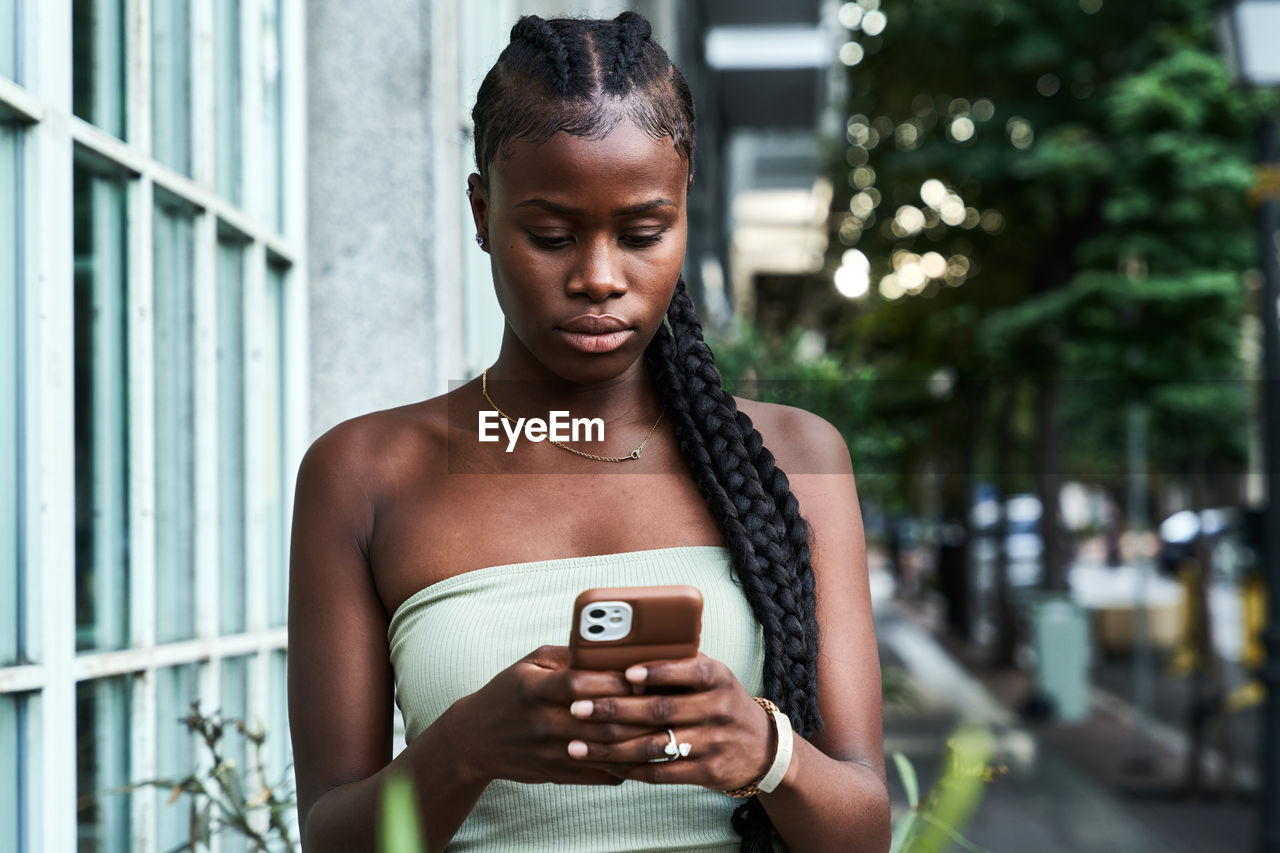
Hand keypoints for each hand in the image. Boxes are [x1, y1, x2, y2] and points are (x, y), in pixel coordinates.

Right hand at [449, 645, 655, 785]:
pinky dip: (626, 766)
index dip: (610, 680)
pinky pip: (599, 774)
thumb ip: (567, 655)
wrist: (476, 740)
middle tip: (665, 702)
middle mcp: (541, 722)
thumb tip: (609, 647)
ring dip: (637, 741)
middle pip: (597, 721)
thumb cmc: (509, 693)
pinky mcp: (556, 773)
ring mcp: (549, 752)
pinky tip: (646, 755)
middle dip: (636, 713)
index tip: (639, 675)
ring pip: (603, 750)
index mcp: (533, 689)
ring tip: (665, 728)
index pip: (577, 683)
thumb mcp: (529, 664)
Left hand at [562, 653, 775, 790]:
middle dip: (613, 710)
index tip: (625, 672)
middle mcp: (716, 708)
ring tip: (577, 746)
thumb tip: (624, 656)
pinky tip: (605, 766)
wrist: (762, 747)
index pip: (687, 670)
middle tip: (578, 709)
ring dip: (611, 748)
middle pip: (659, 710)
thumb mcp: (712, 676)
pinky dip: (630, 770)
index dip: (656, 672)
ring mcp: (712, 742)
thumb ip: (678, 665)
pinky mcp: (707, 771)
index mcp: (716, 677)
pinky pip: (662, 773)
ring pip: (654, 746)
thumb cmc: (721, 701)